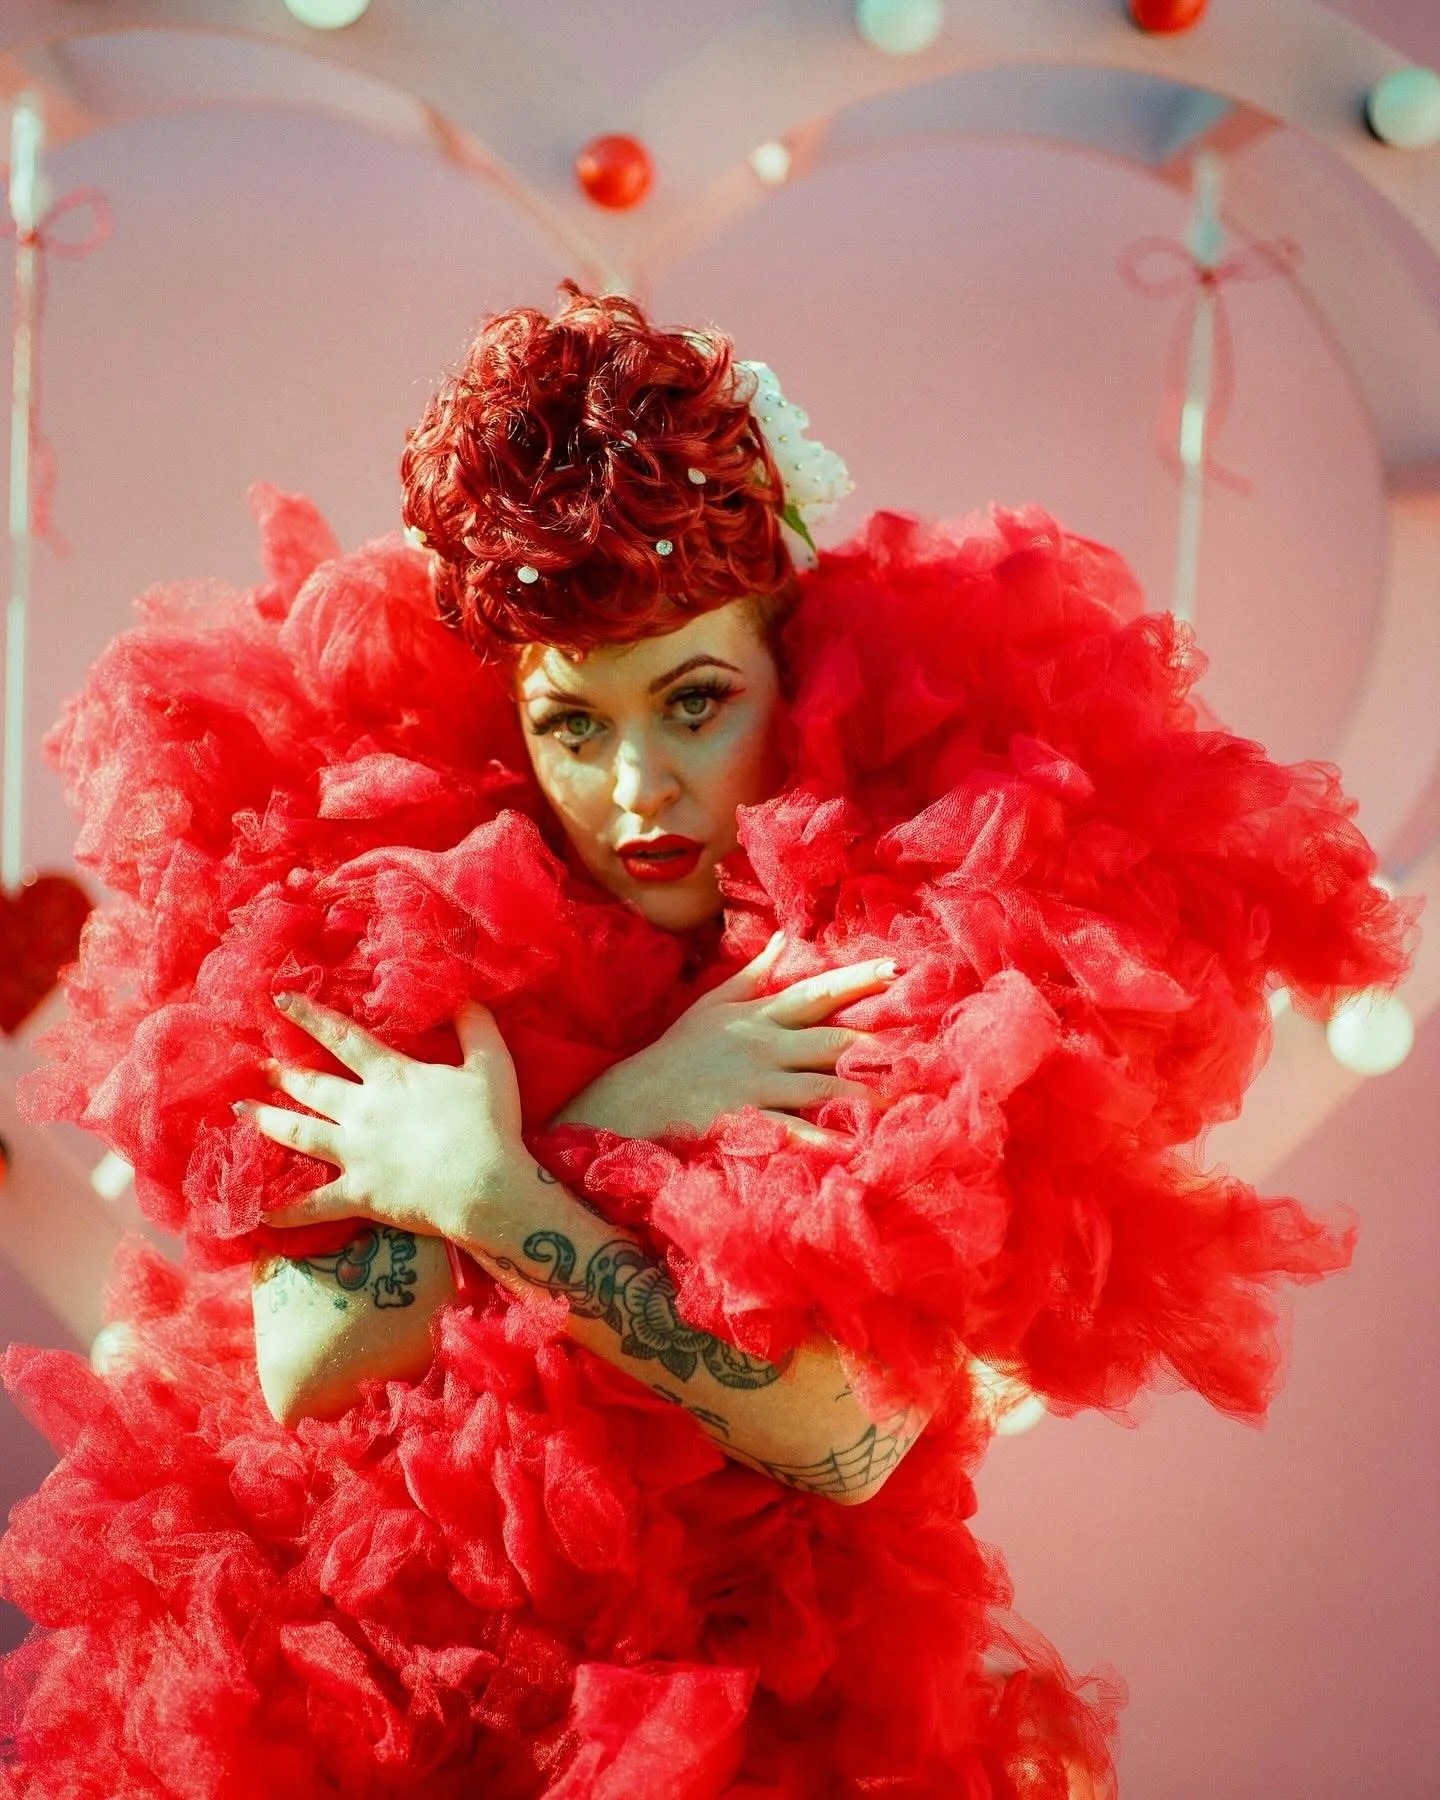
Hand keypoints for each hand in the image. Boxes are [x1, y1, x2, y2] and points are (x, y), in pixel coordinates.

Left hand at [243, 993, 524, 1238]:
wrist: (485, 1186)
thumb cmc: (490, 1125)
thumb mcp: (491, 1065)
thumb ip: (476, 1027)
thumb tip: (464, 996)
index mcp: (391, 1077)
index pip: (343, 1038)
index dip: (311, 1016)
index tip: (280, 1000)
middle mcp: (363, 1111)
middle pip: (313, 1087)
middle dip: (283, 1073)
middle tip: (259, 1066)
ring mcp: (356, 1154)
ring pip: (300, 1135)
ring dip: (268, 1121)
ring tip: (242, 1111)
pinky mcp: (359, 1194)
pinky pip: (315, 1204)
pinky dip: (287, 1210)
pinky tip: (259, 1212)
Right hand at [553, 934, 895, 1142]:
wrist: (632, 1098)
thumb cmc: (675, 1052)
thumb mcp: (712, 1005)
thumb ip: (752, 974)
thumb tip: (782, 939)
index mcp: (758, 1016)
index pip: (816, 992)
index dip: (857, 981)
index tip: (896, 970)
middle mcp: (763, 1045)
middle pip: (829, 1037)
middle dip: (875, 1037)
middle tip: (922, 1040)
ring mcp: (755, 1084)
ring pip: (819, 1084)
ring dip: (861, 1091)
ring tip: (901, 1098)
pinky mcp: (744, 1120)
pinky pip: (790, 1130)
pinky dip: (819, 1139)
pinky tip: (850, 1146)